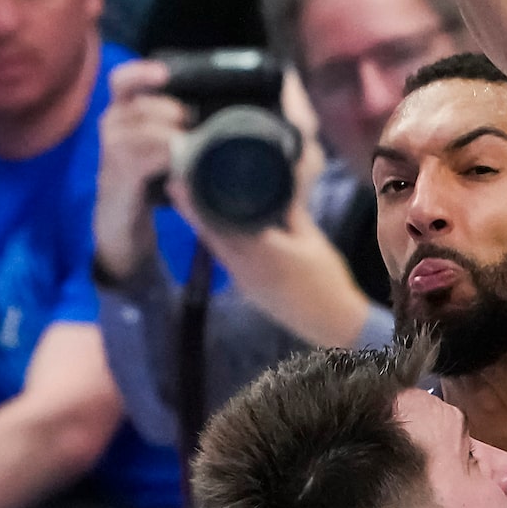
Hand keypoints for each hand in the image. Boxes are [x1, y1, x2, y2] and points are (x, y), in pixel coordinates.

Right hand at [95, 59, 189, 279]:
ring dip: (166, 134)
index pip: (122, 80)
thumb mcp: (162, 146)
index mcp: (124, 114)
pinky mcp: (115, 178)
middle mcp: (112, 128)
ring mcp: (110, 153)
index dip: (141, 72)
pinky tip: (178, 164)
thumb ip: (179, 126)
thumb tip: (223, 110)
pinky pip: (136, 159)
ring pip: (137, 130)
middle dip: (167, 110)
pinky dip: (161, 158)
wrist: (124, 225)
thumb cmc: (149, 180)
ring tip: (187, 144)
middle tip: (189, 121)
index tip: (165, 74)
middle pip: (135, 104)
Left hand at [169, 181, 372, 346]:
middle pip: (209, 235)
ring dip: (203, 227)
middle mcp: (244, 267)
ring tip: (192, 205)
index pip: (219, 223)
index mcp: (260, 250)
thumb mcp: (313, 240)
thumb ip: (293, 213)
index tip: (181, 185)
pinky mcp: (247, 290)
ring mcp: (243, 281)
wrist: (331, 322)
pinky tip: (218, 232)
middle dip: (191, 212)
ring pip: (215, 249)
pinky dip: (217, 243)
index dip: (197, 204)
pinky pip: (226, 261)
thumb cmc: (326, 280)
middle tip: (175, 188)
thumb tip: (282, 188)